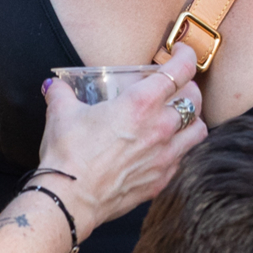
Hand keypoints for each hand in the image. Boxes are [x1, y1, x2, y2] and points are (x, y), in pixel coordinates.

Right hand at [33, 64, 203, 235]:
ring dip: (192, 119)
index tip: (182, 52)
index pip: (180, 71)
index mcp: (140, 104)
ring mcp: (165, 156)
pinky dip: (180, 148)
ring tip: (180, 117)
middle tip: (177, 86)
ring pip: (198, 130)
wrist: (70, 200)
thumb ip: (61, 94)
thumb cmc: (68, 155)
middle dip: (188, 87)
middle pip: (194, 99)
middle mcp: (160, 128)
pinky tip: (166, 147)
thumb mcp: (61, 114)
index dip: (186, 55)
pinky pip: (184, 159)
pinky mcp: (161, 180)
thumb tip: (54, 86)